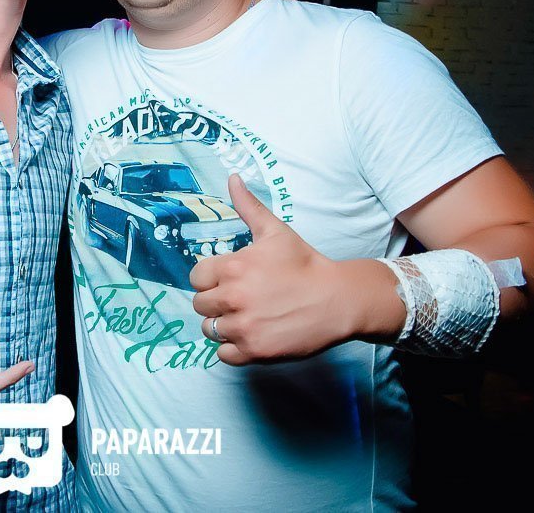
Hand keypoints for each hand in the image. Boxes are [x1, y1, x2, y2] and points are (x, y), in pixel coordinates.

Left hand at [190, 174, 392, 364]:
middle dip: (216, 301)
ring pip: (210, 330)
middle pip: (200, 305)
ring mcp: (243, 327)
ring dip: (223, 325)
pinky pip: (223, 355)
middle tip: (241, 298)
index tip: (229, 279)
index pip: (196, 277)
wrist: (338, 299)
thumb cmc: (305, 264)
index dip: (210, 278)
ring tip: (246, 316)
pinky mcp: (255, 351)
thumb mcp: (275, 231)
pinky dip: (233, 348)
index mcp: (233, 267)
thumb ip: (248, 206)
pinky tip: (251, 334)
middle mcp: (234, 298)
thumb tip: (232, 178)